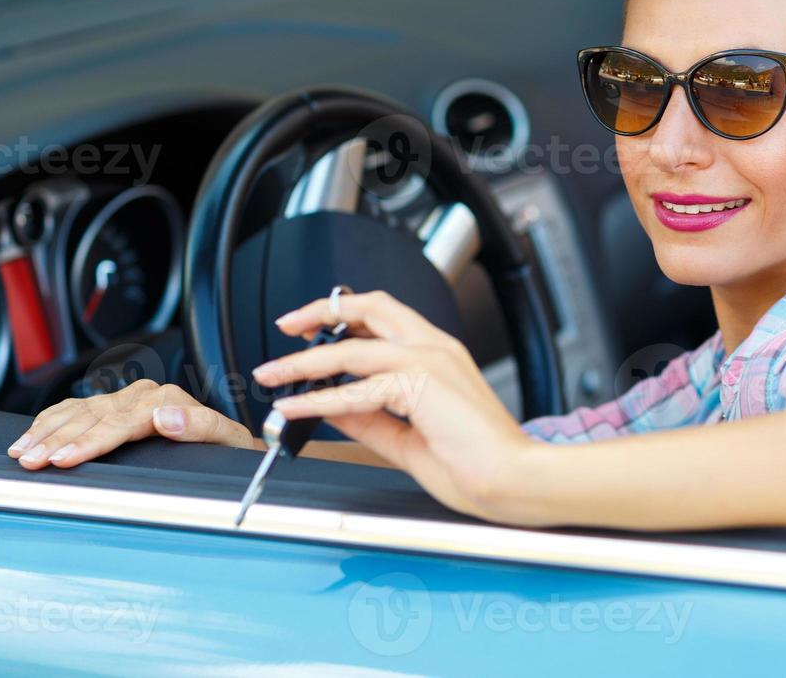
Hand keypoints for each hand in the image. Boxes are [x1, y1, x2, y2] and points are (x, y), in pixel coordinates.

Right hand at [8, 380, 256, 468]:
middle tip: (33, 460)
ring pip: (80, 412)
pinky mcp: (115, 406)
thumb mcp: (229, 439)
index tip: (67, 457)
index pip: (121, 422)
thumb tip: (166, 416)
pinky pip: (77, 408)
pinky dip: (51, 421)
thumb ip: (201, 425)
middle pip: (94, 417)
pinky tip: (33, 434)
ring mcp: (128, 399)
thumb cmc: (230, 447)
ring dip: (48, 431)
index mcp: (169, 401)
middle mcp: (145, 396)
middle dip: (59, 440)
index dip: (91, 441)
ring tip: (24, 451)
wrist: (233, 445)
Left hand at [258, 290, 537, 520]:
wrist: (512, 478)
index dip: (344, 318)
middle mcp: (435, 348)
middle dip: (322, 310)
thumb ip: (371, 420)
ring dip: (304, 359)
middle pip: (370, 307)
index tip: (310, 329)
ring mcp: (430, 362)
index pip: (384, 318)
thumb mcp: (408, 438)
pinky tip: (294, 406)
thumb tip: (331, 408)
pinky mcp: (421, 385)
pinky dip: (318, 398)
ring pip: (352, 348)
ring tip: (273, 373)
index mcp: (439, 355)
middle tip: (287, 324)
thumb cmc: (476, 463)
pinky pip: (356, 389)